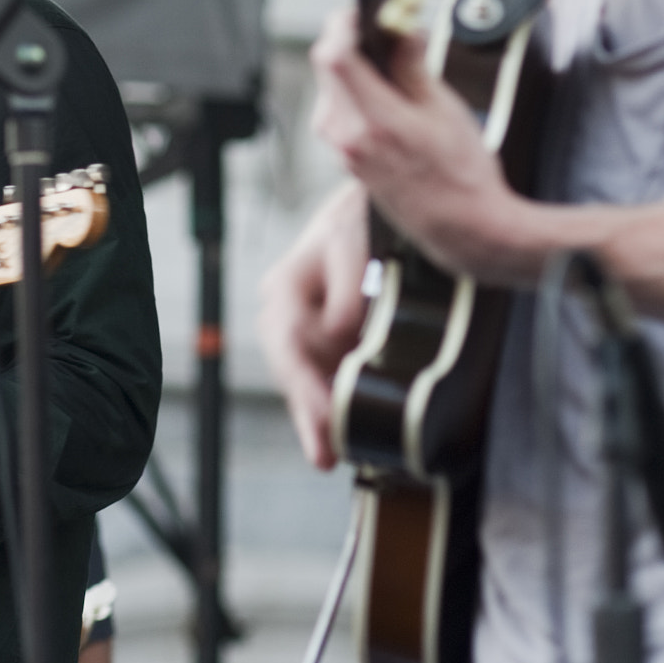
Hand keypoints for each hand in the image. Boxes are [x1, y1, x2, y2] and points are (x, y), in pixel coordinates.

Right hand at [257, 183, 369, 469]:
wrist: (377, 207)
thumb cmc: (361, 218)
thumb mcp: (351, 241)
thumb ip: (343, 286)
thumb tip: (338, 331)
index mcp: (286, 288)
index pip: (287, 345)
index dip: (304, 388)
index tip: (322, 419)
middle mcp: (287, 312)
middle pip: (291, 372)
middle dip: (308, 413)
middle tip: (325, 455)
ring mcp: (306, 329)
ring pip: (305, 380)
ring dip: (318, 416)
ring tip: (330, 453)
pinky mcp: (328, 341)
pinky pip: (325, 378)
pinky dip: (333, 404)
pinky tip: (343, 433)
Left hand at [308, 10, 517, 281]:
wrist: (462, 230)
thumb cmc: (462, 177)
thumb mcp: (444, 110)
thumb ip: (413, 67)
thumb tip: (401, 32)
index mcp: (372, 121)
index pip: (334, 56)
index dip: (343, 24)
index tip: (362, 12)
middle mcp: (346, 136)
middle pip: (328, 67)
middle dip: (352, 41)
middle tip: (385, 31)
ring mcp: (341, 150)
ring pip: (332, 87)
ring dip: (355, 67)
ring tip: (395, 63)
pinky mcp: (345, 158)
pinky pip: (339, 110)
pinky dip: (356, 91)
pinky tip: (388, 92)